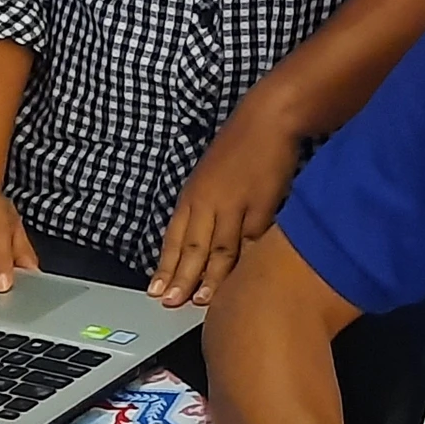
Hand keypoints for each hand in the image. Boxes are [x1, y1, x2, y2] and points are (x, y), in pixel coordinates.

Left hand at [151, 92, 302, 307]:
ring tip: (201, 302)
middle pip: (192, 248)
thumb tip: (197, 236)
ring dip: (210, 278)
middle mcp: (209, 201)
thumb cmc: (240, 144)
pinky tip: (242, 281)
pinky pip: (252, 242)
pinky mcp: (262, 206)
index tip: (156, 291)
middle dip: (181, 278)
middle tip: (171, 304)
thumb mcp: (210, 173)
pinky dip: (246, 263)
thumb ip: (203, 204)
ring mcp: (235, 205)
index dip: (165, 266)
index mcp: (193, 194)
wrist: (268, 119)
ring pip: (220, 250)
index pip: (174, 237)